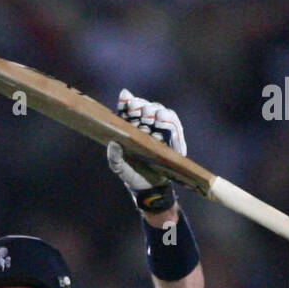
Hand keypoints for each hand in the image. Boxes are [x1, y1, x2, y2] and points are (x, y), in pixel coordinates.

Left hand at [107, 90, 185, 211]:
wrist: (150, 189)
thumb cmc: (133, 175)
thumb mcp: (120, 169)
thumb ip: (115, 159)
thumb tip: (113, 144)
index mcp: (131, 129)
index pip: (128, 111)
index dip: (127, 103)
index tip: (125, 98)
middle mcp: (146, 126)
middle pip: (145, 108)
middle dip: (141, 105)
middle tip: (135, 107)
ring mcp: (161, 131)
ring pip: (161, 113)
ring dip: (155, 112)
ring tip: (151, 115)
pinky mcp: (174, 140)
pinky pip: (175, 127)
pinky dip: (169, 122)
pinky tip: (162, 120)